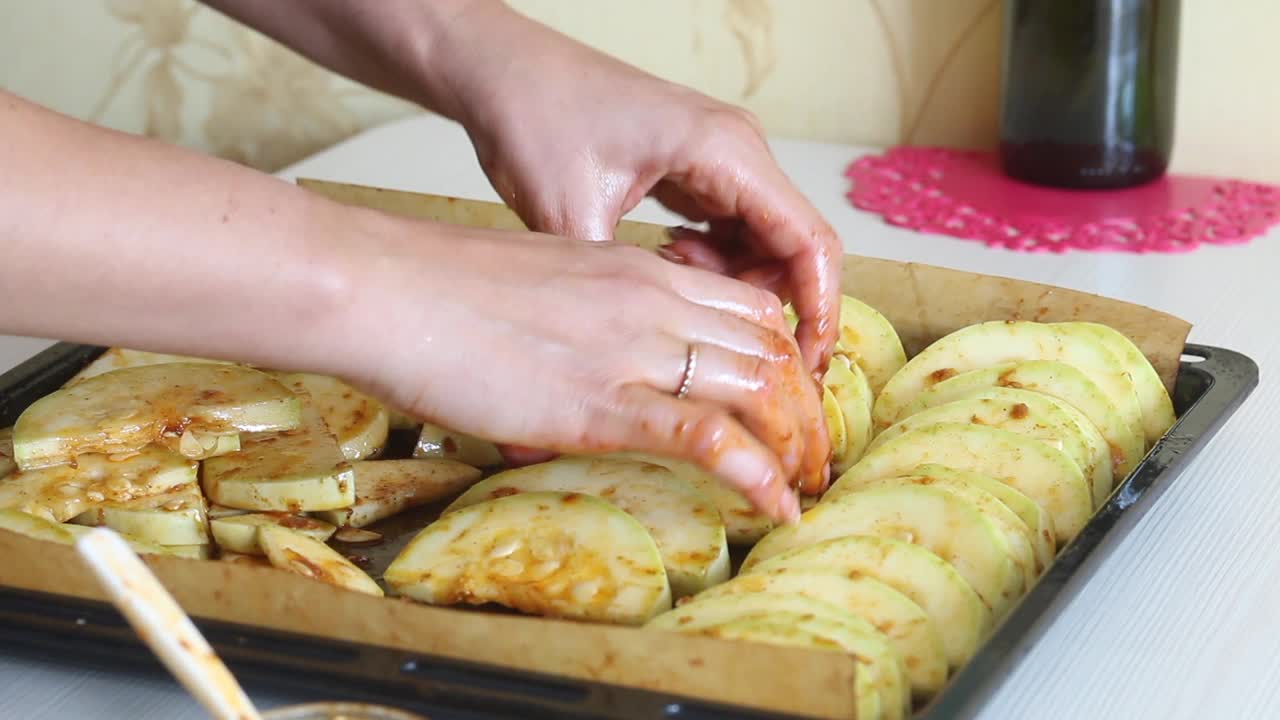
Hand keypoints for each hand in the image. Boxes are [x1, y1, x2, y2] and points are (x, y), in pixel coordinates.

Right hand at [339, 212, 831, 518]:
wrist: (388, 287)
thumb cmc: (442, 288)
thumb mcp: (540, 286)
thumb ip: (584, 320)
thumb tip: (587, 368)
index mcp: (639, 270)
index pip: (747, 307)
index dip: (783, 357)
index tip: (787, 400)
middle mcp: (653, 302)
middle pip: (769, 348)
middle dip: (805, 406)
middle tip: (811, 453)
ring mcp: (632, 350)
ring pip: (758, 388)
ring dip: (795, 444)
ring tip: (804, 486)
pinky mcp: (602, 401)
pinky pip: (708, 435)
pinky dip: (757, 473)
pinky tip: (776, 503)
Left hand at [429, 2, 841, 378]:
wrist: (503, 72)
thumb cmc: (536, 118)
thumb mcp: (572, 213)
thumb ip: (623, 286)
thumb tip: (649, 357)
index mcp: (725, 151)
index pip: (808, 241)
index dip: (819, 311)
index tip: (809, 370)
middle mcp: (736, 151)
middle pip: (792, 247)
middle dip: (773, 308)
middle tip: (734, 357)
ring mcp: (719, 160)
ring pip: (761, 244)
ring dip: (732, 285)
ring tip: (669, 291)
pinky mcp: (696, 171)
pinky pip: (728, 232)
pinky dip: (708, 265)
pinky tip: (661, 265)